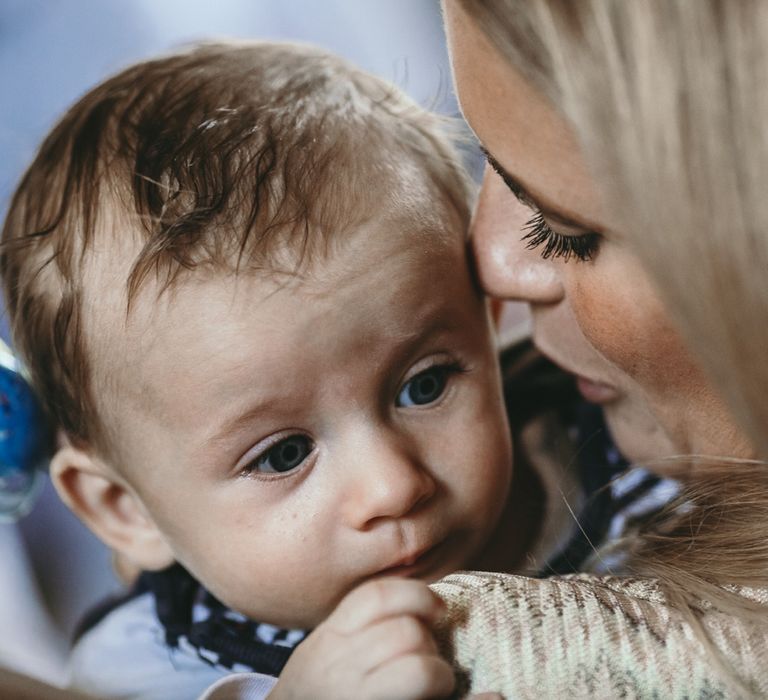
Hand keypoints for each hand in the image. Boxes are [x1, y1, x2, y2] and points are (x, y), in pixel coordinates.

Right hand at [269, 577, 454, 699]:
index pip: (377, 596)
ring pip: (419, 667)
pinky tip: (431, 696)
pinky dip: (437, 690)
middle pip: (406, 631)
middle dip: (430, 639)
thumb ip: (362, 626)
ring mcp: (354, 695)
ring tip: (434, 681)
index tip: (437, 608)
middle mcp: (339, 665)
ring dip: (438, 671)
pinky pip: (417, 689)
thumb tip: (422, 608)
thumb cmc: (319, 689)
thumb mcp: (328, 648)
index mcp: (331, 636)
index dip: (417, 594)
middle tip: (430, 655)